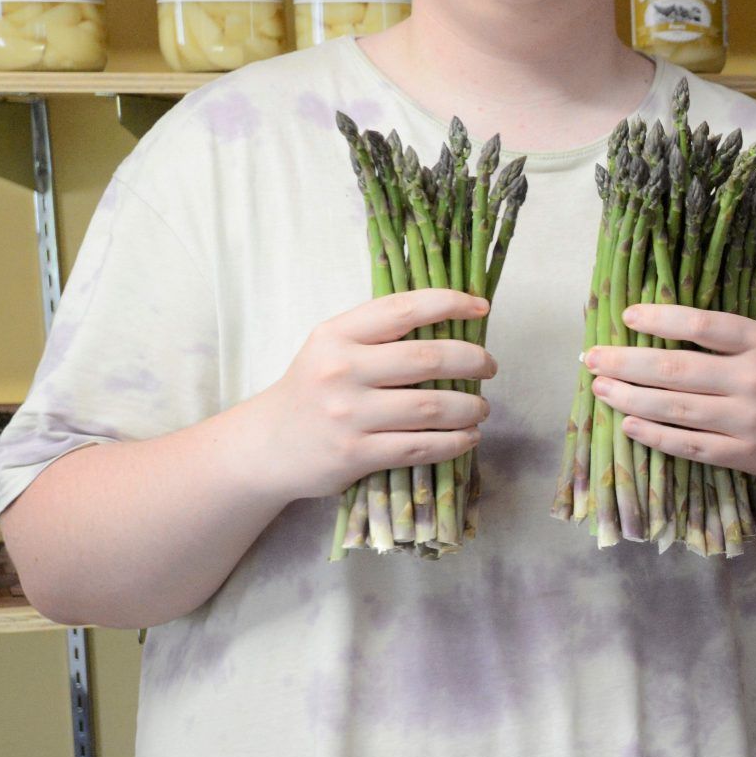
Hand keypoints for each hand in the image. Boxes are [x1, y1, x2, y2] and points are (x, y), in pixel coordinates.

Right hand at [233, 289, 492, 501]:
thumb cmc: (312, 391)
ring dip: (470, 407)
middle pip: (428, 359)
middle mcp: (340, 370)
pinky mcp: (355, 453)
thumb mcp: (331, 349)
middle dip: (473, 361)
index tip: (481, 307)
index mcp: (336, 335)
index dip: (449, 303)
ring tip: (481, 408)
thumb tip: (452, 324)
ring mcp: (348, 414)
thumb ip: (378, 335)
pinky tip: (468, 437)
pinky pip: (421, 446)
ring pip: (431, 407)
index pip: (402, 309)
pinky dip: (455, 441)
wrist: (266, 446)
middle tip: (489, 367)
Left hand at [584, 305, 755, 485]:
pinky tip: (628, 423)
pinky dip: (654, 435)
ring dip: (629, 398)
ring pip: (675, 409)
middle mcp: (755, 381)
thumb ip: (728, 339)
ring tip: (599, 387)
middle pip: (676, 370)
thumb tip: (659, 328)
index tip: (626, 316)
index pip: (703, 326)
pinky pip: (688, 445)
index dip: (660, 319)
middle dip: (625, 363)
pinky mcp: (742, 455)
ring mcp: (747, 422)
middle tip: (591, 357)